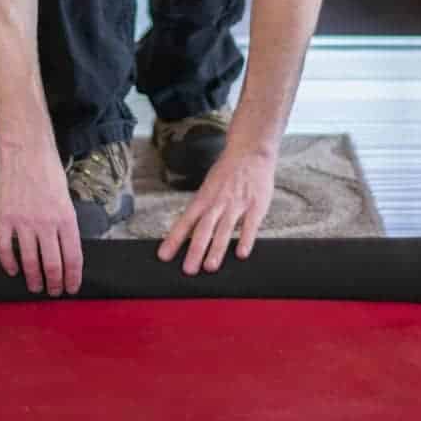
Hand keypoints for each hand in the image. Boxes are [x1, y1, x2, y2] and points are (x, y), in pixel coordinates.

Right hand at [0, 141, 82, 296]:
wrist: (27, 153)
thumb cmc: (49, 173)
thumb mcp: (67, 198)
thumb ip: (66, 224)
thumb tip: (66, 250)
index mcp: (66, 218)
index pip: (73, 257)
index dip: (73, 277)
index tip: (72, 288)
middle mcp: (46, 223)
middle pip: (52, 265)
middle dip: (55, 283)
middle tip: (54, 292)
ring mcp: (23, 221)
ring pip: (29, 261)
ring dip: (33, 279)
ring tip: (35, 287)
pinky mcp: (4, 218)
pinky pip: (5, 248)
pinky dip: (9, 264)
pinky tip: (13, 271)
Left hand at [157, 145, 275, 273]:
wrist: (250, 150)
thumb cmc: (227, 172)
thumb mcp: (209, 187)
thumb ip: (202, 210)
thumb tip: (187, 232)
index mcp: (204, 198)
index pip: (186, 221)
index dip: (174, 238)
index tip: (164, 255)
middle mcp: (218, 202)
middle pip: (204, 228)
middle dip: (195, 250)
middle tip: (188, 270)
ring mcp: (237, 204)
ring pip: (225, 229)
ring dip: (217, 249)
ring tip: (210, 267)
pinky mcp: (256, 205)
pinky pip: (250, 225)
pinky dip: (245, 239)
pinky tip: (241, 254)